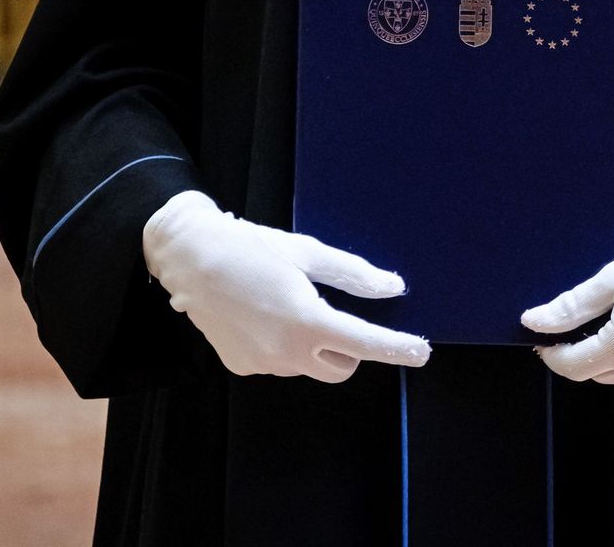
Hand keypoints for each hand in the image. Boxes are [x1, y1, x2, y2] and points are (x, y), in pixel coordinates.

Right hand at [143, 190, 430, 382]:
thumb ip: (353, 274)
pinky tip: (261, 314)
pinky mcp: (242, 367)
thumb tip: (393, 288)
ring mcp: (262, 364)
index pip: (363, 343)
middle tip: (333, 312)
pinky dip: (281, 344)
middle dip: (348, 348)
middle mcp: (286, 351)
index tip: (422, 351)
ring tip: (283, 302)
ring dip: (311, 343)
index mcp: (306, 319)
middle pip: (340, 367)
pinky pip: (278, 362)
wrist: (191, 258)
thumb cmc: (252, 247)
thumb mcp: (306, 252)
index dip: (397, 348)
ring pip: (308, 364)